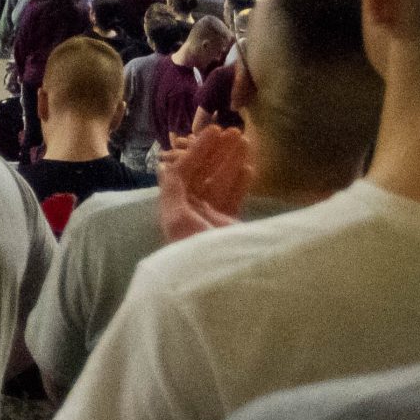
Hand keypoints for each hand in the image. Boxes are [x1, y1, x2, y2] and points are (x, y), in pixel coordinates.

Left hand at [157, 126, 251, 241]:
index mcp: (175, 209)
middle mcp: (192, 213)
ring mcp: (212, 222)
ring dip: (231, 162)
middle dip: (217, 153)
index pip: (184, 172)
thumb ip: (173, 191)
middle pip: (204, 175)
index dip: (198, 151)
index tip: (214, 131)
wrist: (220, 288)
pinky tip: (249, 168)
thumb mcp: (177, 219)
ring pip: (221, 185)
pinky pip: (234, 202)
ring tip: (245, 141)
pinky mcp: (230, 231)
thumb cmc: (196, 251)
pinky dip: (241, 184)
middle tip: (235, 131)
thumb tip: (170, 169)